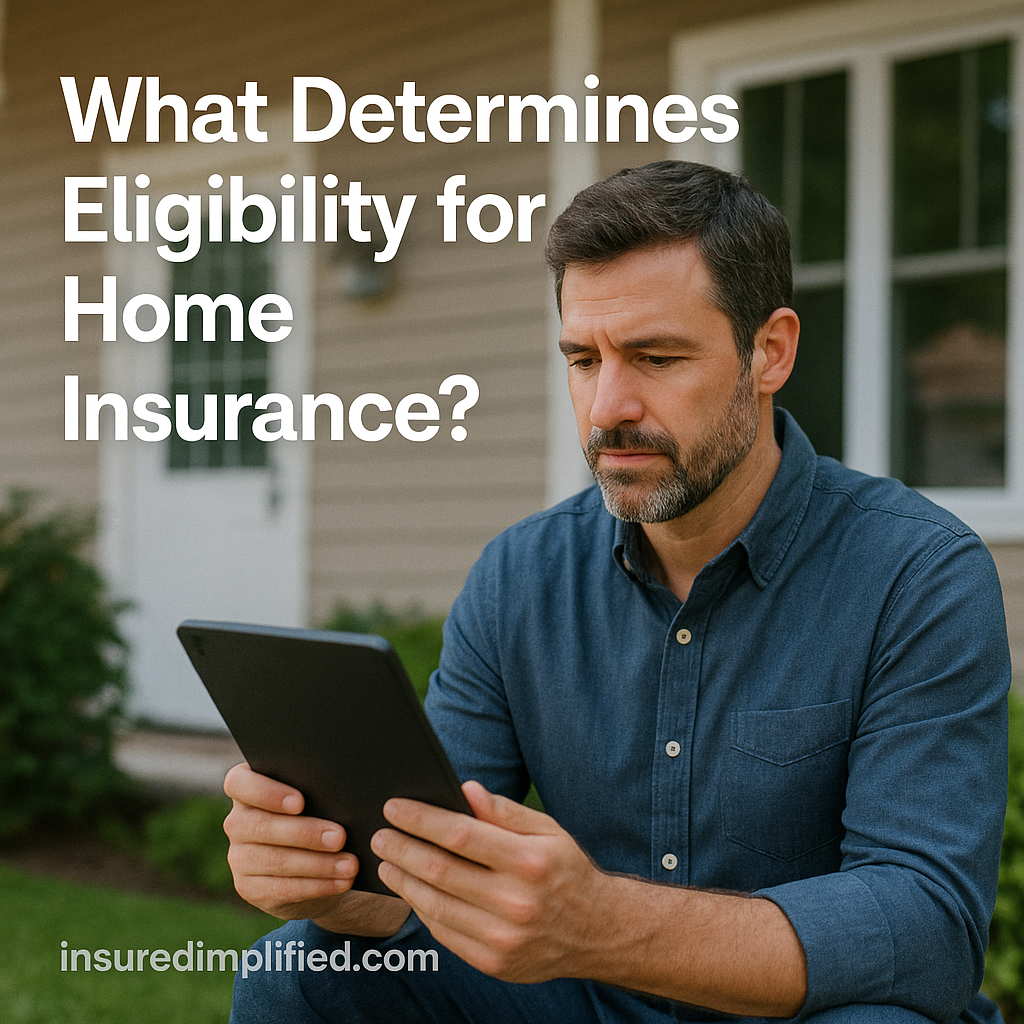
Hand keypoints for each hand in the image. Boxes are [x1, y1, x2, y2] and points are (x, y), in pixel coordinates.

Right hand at [223, 763, 407, 935]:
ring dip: (317, 863)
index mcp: (246, 788)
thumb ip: (318, 789)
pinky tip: (341, 881)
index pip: (239, 784)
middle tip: (340, 837)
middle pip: (262, 825)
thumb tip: (343, 789)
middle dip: (305, 833)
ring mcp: (239, 856)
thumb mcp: (317, 798)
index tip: (300, 802)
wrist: (316, 862)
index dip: (267, 793)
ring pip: (274, 860)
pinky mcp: (248, 887)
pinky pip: (280, 888)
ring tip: (350, 864)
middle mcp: (236, 821)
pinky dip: (315, 885)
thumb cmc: (319, 814)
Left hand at [370, 780, 611, 981]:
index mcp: (529, 861)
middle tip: (380, 836)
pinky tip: (412, 891)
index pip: (460, 835)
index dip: (421, 819)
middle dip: (402, 849)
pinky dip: (422, 909)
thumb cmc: (564, 871)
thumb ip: (504, 811)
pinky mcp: (493, 963)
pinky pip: (444, 933)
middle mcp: (516, 901)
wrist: (596, 933)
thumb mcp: (547, 831)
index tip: (394, 807)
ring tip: (387, 863)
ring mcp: (503, 937)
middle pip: (440, 870)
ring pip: (435, 904)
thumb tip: (465, 789)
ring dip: (403, 881)